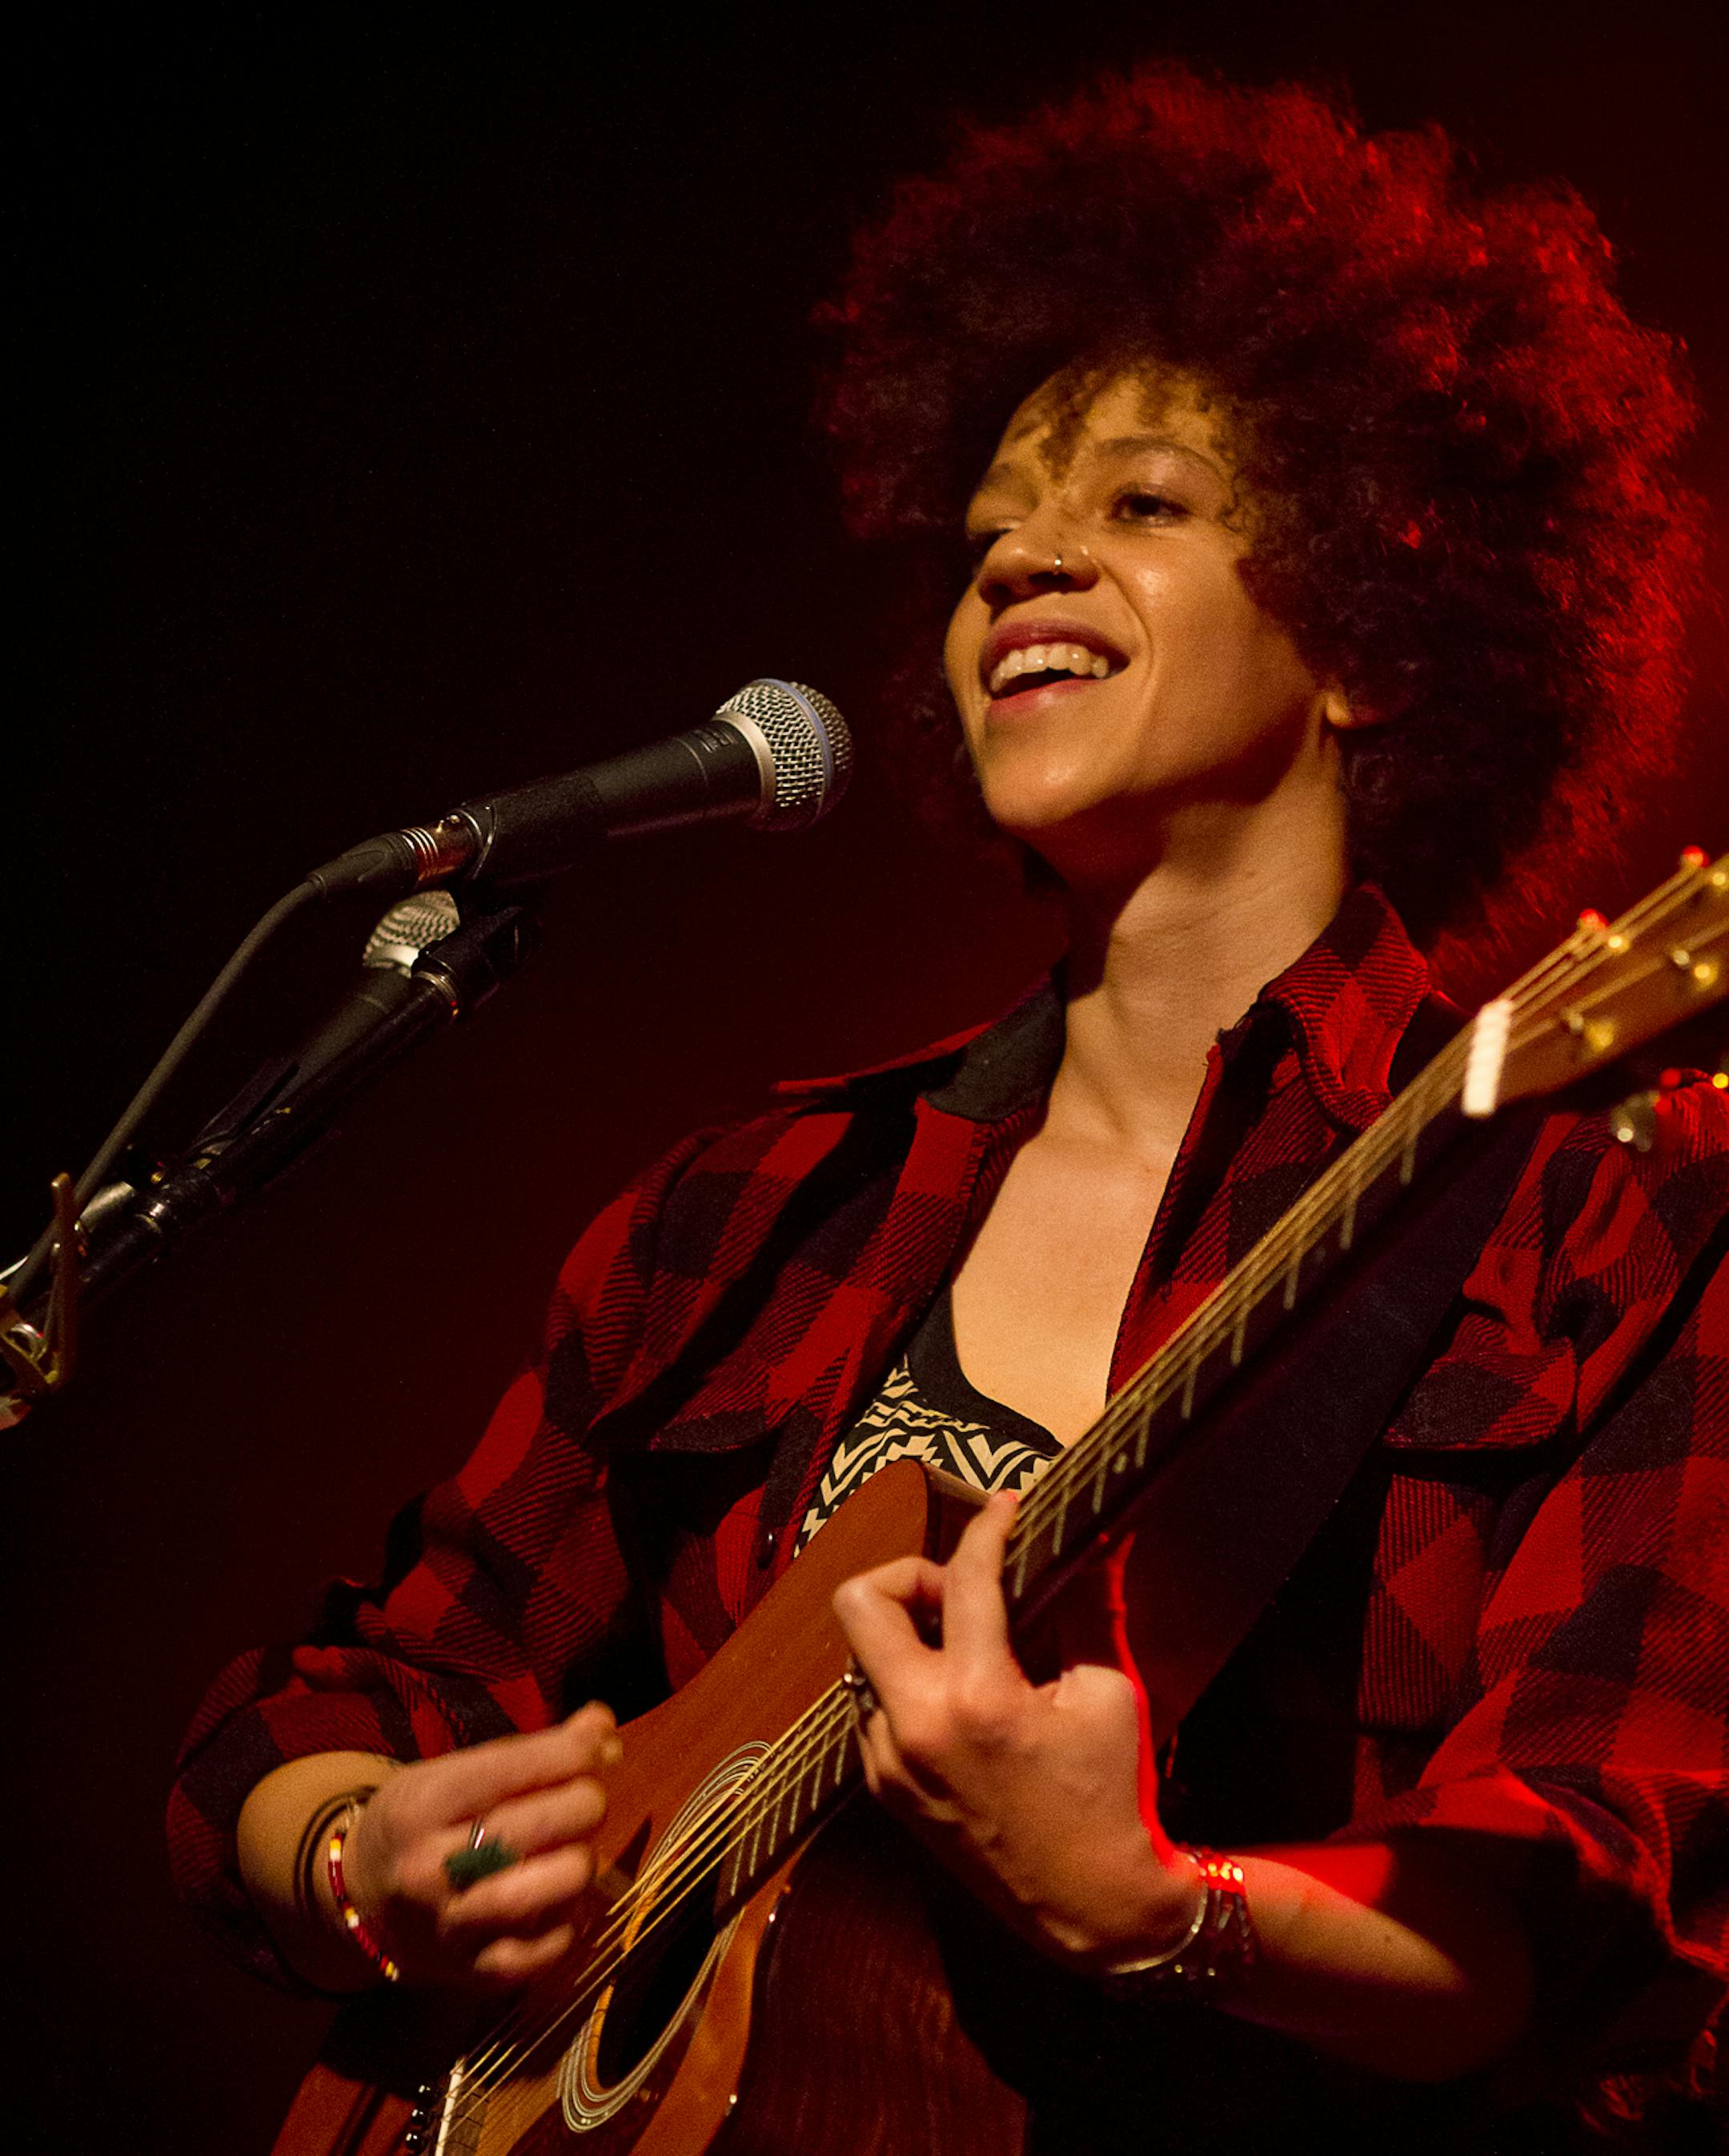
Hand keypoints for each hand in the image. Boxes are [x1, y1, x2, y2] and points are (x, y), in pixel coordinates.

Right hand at [338, 1702, 619, 1989]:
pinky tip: (571, 1904)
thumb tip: (603, 1725)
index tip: (603, 1748)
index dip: (578, 1752)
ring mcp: (446, 1924)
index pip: (516, 1767)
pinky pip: (533, 1957)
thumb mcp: (456, 1772)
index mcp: (422, 1803)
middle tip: (590, 1801)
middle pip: (535, 1827)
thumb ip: (532, 1751)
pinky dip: (568, 1927)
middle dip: (586, 1804)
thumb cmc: (422, 1821)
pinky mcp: (466, 1972)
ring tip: (580, 1852)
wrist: (357, 1898)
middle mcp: (429, 1865)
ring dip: (580, 1866)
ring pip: (534, 1893)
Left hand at [832, 1493, 1197, 1968]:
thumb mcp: (1110, 1693)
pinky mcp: (885, 1790)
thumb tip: (1092, 1538)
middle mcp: (915, 1727)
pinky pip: (877, 1708)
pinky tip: (964, 1704)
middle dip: (910, 1575)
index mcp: (975, 1698)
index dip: (989, 1527)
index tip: (1007, 1510)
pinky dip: (913, 1687)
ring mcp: (890, 1763)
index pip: (966, 1577)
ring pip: (866, 1656)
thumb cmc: (1112, 1797)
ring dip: (913, 1637)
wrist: (1095, 1910)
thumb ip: (1088, 1609)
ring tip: (971, 1649)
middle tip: (961, 1593)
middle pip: (862, 1600)